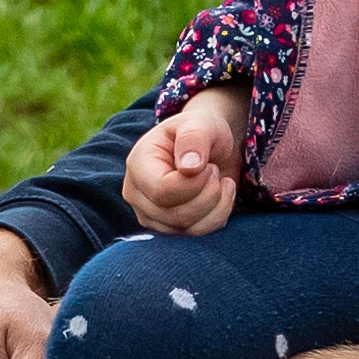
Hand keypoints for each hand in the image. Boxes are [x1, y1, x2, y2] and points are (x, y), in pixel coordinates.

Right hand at [124, 88, 253, 236]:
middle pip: (175, 215)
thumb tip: (189, 168)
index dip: (194, 184)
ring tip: (221, 181)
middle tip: (215, 171)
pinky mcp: (167, 228)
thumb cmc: (200, 131)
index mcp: (137, 164)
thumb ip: (194, 139)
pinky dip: (218, 217)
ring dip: (217, 206)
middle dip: (209, 194)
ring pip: (187, 229)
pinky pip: (196, 235)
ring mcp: (150, 215)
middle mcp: (136, 194)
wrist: (207, 147)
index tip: (209, 166)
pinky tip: (221, 196)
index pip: (161, 191)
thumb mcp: (200, 123)